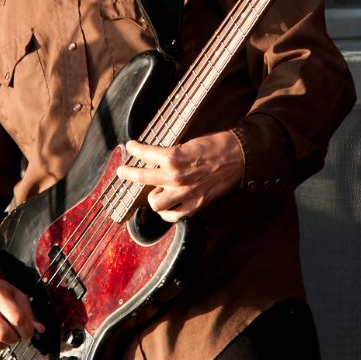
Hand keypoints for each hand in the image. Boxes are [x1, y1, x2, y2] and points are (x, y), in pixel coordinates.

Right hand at [0, 277, 44, 354]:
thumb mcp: (15, 294)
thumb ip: (28, 312)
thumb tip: (39, 329)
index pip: (17, 318)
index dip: (27, 329)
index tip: (28, 330)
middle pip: (3, 334)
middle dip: (15, 338)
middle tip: (16, 334)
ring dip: (2, 345)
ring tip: (3, 336)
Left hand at [115, 131, 243, 221]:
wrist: (238, 157)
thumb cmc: (215, 146)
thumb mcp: (188, 143)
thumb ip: (170, 154)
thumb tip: (156, 158)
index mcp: (174, 157)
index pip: (145, 153)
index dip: (135, 149)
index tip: (130, 146)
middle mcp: (176, 177)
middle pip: (142, 179)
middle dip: (129, 173)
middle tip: (123, 171)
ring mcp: (185, 194)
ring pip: (155, 203)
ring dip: (152, 196)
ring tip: (154, 190)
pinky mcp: (195, 205)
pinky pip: (173, 216)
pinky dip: (167, 212)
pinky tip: (167, 206)